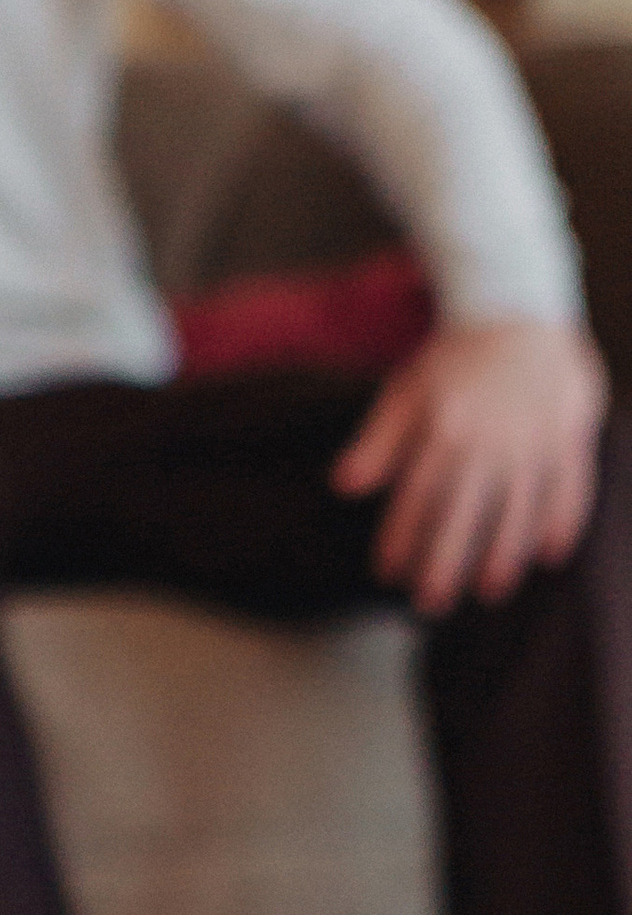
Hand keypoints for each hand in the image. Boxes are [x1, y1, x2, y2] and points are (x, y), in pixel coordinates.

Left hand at [331, 316, 607, 614]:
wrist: (516, 309)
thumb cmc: (452, 356)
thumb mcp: (404, 391)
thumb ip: (376, 441)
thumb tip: (344, 487)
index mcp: (442, 434)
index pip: (415, 501)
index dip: (400, 541)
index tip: (386, 575)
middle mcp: (488, 445)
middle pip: (464, 518)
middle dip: (444, 565)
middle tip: (430, 605)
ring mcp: (533, 443)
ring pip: (518, 512)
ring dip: (502, 556)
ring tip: (487, 591)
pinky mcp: (568, 436)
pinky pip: (570, 488)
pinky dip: (561, 522)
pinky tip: (549, 555)